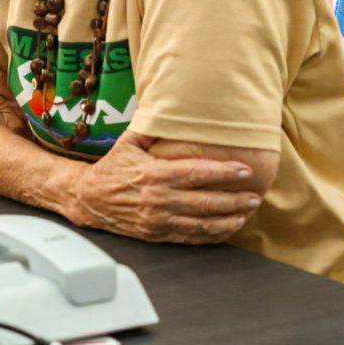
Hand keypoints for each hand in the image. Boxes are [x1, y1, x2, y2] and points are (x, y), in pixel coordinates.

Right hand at [68, 131, 258, 243]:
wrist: (89, 199)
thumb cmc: (111, 168)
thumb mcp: (128, 142)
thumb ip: (151, 127)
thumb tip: (171, 107)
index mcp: (154, 174)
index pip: (197, 173)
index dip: (224, 173)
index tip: (245, 171)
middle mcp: (158, 199)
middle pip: (206, 201)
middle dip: (235, 199)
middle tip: (255, 195)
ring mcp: (159, 220)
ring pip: (202, 222)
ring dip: (229, 218)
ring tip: (247, 212)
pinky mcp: (157, 234)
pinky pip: (191, 237)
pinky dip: (213, 234)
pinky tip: (227, 228)